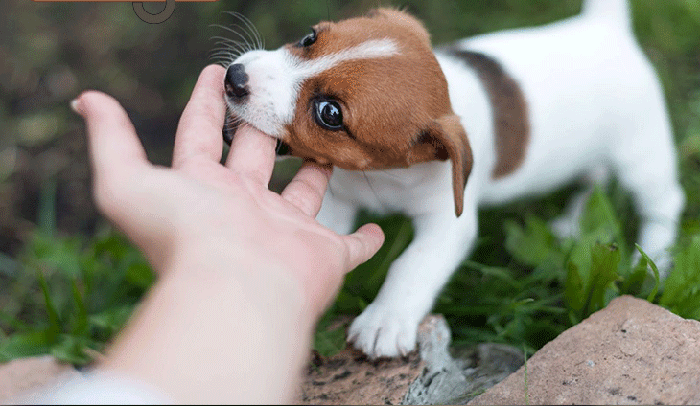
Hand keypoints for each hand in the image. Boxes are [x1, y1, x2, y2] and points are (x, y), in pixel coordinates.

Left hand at [72, 64, 383, 316]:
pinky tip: (377, 229)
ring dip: (313, 171)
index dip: (205, 102)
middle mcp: (245, 209)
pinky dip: (366, 240)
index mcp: (204, 189)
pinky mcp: (324, 256)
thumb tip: (85, 99)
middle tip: (277, 95)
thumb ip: (110, 140)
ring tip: (321, 142)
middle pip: (256, 157)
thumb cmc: (186, 240)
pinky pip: (352, 246)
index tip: (217, 74)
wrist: (237, 294)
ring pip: (305, 193)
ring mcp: (286, 233)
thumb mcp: (128, 183)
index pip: (202, 135)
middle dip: (263, 125)